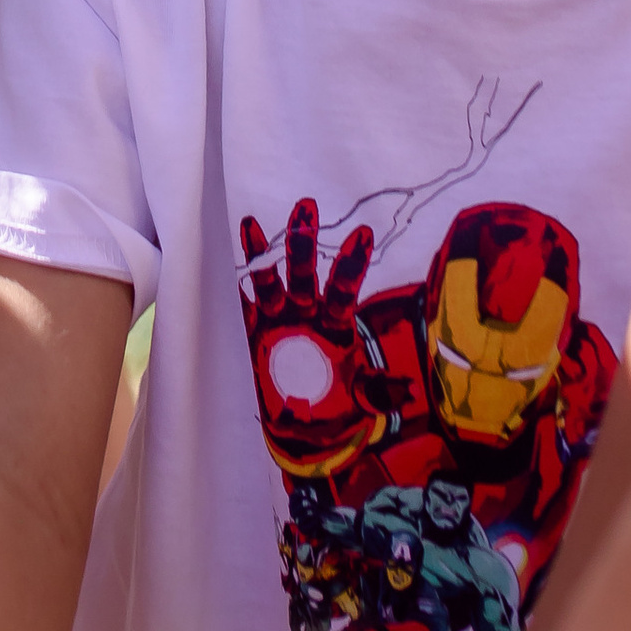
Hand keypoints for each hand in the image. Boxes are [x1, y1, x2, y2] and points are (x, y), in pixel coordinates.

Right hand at [239, 201, 389, 475]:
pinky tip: (223, 262)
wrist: (306, 424)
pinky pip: (243, 304)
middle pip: (305, 272)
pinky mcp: (255, 332)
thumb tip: (407, 390)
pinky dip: (235, 285)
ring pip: (270, 281)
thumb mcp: (360, 396)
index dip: (352, 263)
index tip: (363, 234)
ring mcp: (278, 319)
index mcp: (335, 322)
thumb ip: (378, 390)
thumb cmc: (338, 401)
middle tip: (307, 206)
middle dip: (304, 240)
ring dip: (261, 254)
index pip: (344, 287)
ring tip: (250, 224)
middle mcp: (306, 311)